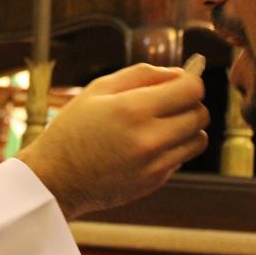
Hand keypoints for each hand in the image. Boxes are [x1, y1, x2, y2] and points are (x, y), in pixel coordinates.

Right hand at [17, 64, 208, 219]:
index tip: (180, 81)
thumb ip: (140, 75)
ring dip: (186, 128)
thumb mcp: (96, 90)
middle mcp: (149, 138)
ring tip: (160, 126)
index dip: (190, 80)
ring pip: (198, 139)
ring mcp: (154, 164)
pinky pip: (182, 158)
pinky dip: (172, 149)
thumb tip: (178, 72)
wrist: (55, 178)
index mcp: (132, 109)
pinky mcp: (155, 182)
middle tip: (166, 103)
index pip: (191, 89)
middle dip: (188, 104)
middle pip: (200, 113)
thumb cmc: (72, 129)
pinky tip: (146, 146)